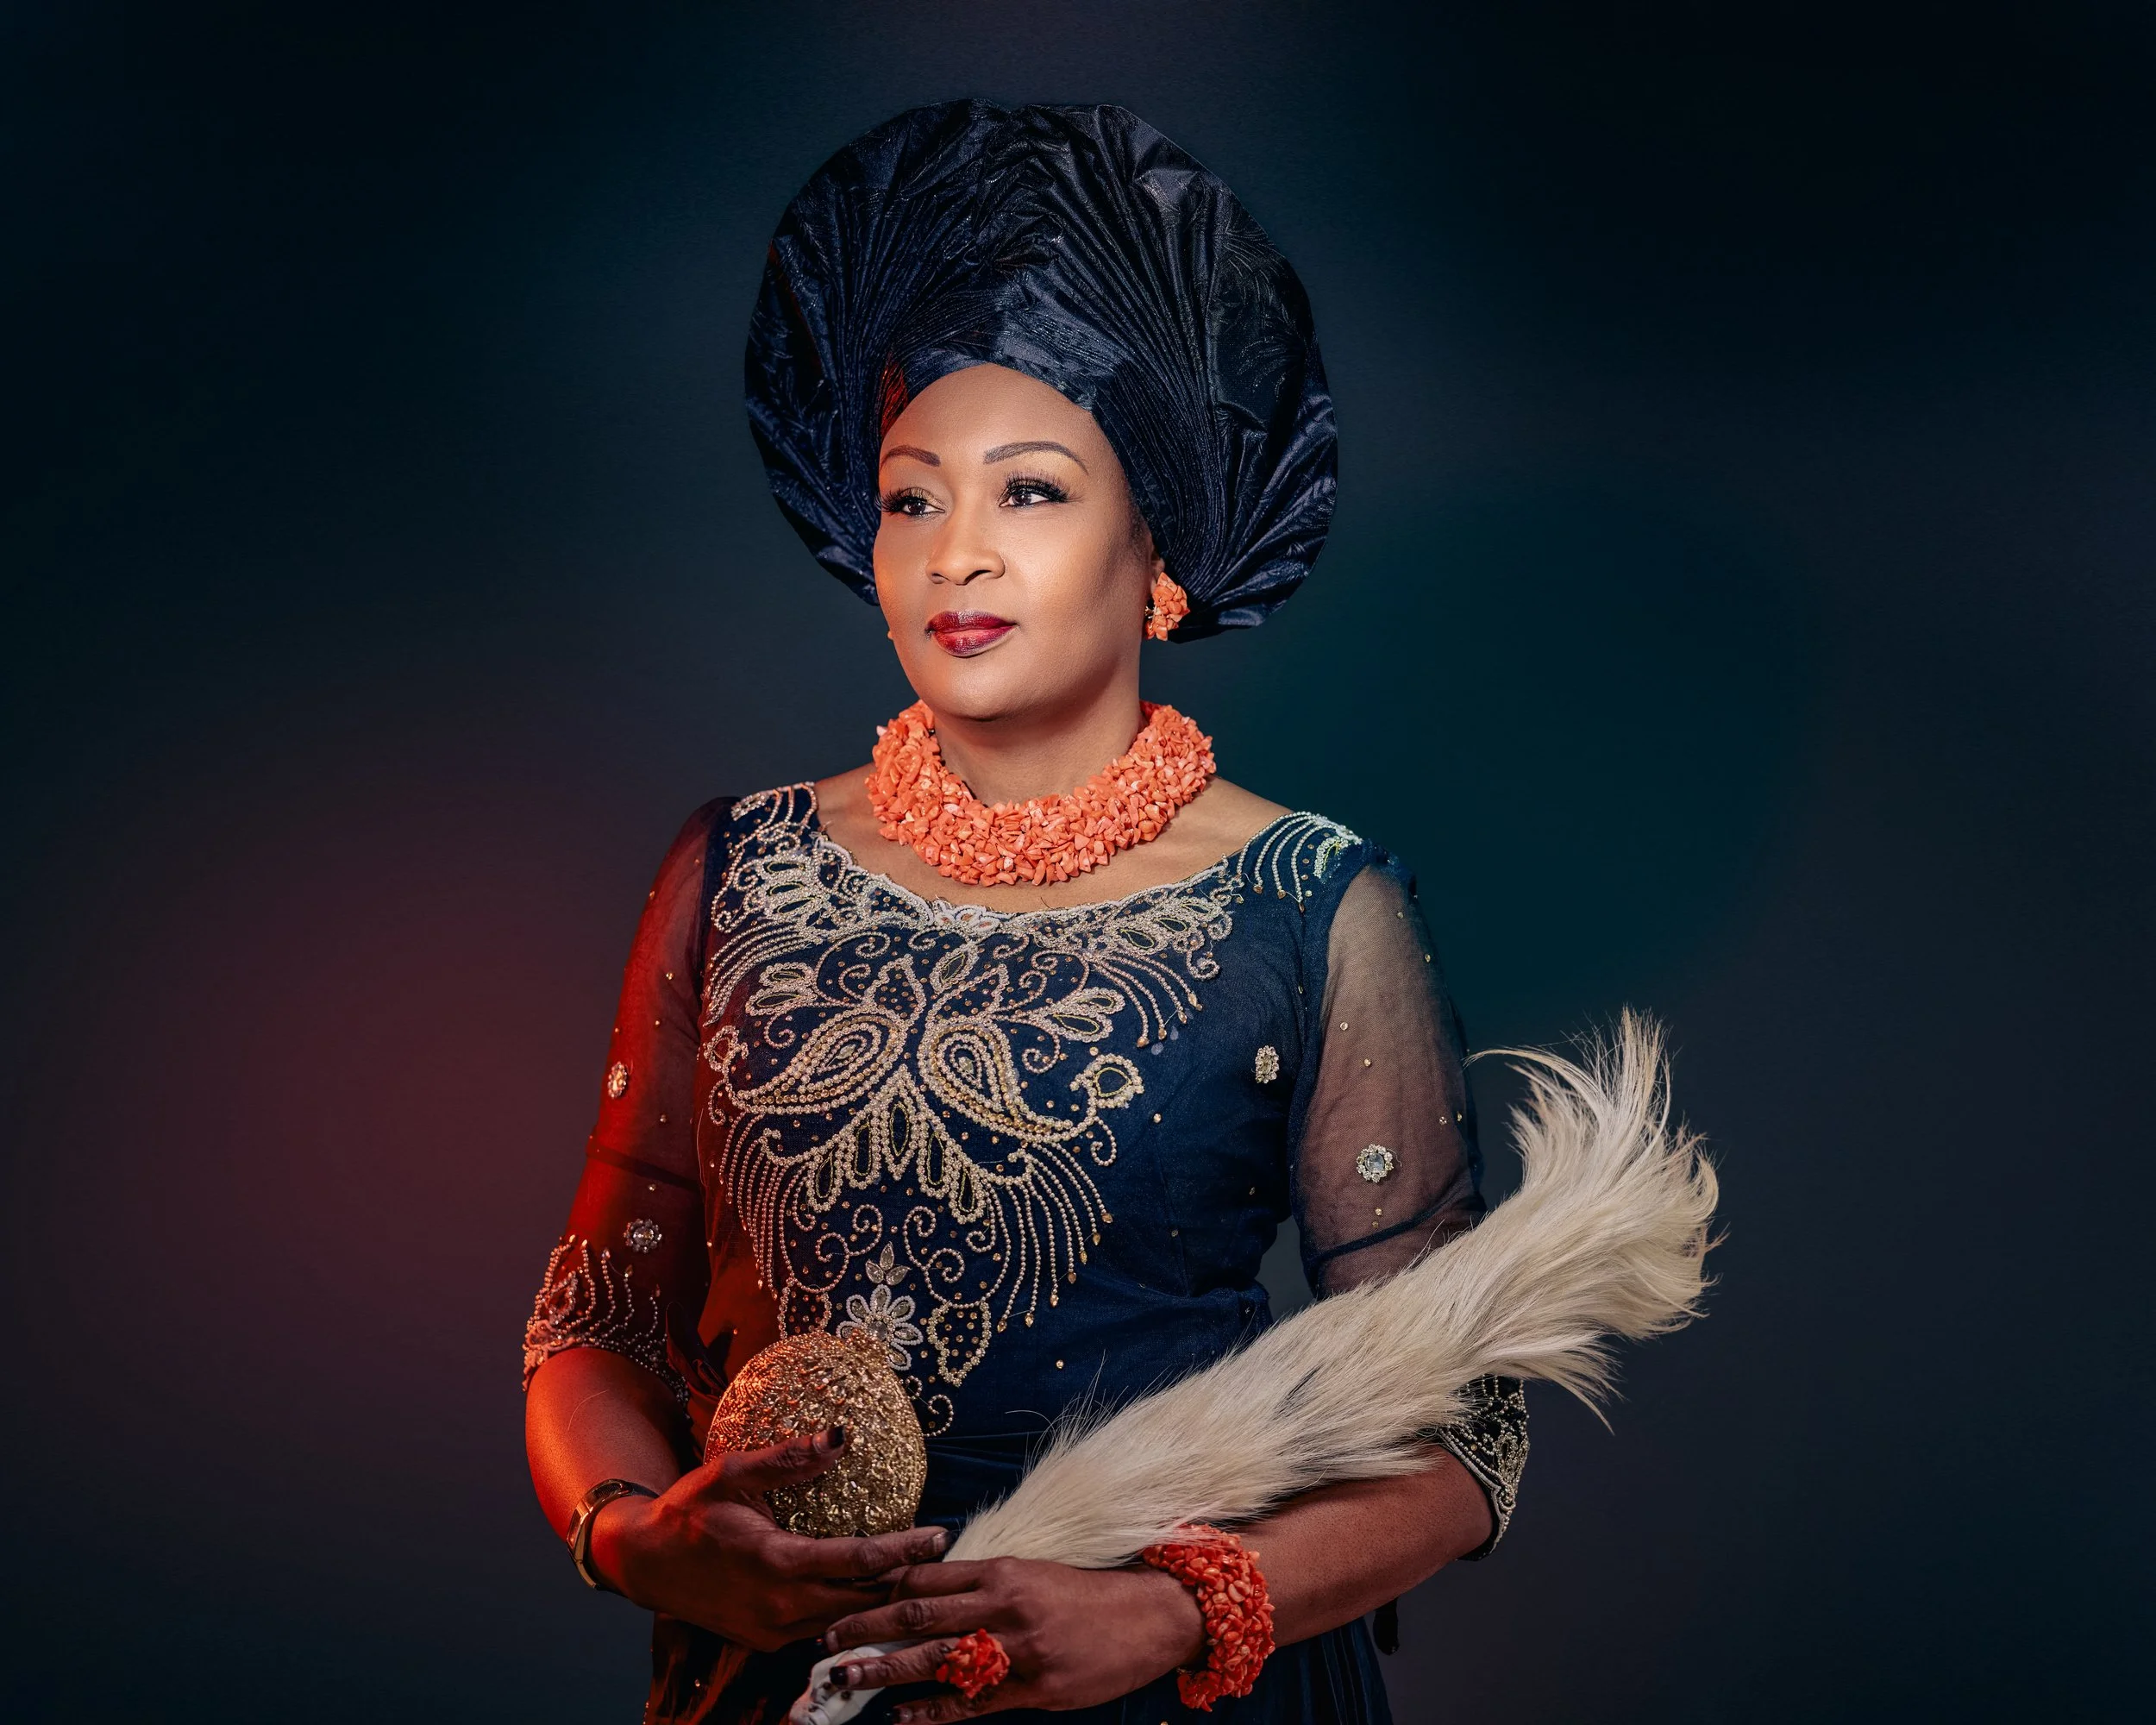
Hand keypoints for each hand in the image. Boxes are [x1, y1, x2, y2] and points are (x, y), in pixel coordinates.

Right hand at [590, 1426, 949, 1651]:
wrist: (643, 1563)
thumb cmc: (688, 1511)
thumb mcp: (730, 1472)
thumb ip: (786, 1458)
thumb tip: (840, 1436)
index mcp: (777, 1562)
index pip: (860, 1560)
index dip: (905, 1549)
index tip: (939, 1534)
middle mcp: (781, 1606)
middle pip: (864, 1599)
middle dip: (906, 1580)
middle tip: (942, 1558)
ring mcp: (774, 1630)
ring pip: (846, 1619)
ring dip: (881, 1599)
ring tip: (919, 1574)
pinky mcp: (767, 1640)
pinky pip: (822, 1628)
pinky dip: (851, 1611)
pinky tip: (870, 1591)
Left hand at [821, 1556, 1206, 1719]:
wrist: (1152, 1615)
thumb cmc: (1090, 1595)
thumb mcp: (1035, 1575)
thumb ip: (987, 1585)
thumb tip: (934, 1591)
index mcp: (1002, 1571)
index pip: (925, 1575)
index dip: (880, 1588)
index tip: (845, 1597)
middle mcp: (1003, 1604)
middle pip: (917, 1613)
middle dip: (865, 1627)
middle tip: (825, 1639)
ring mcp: (1018, 1648)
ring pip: (936, 1658)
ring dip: (886, 1669)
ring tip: (847, 1678)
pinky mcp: (1036, 1687)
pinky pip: (973, 1702)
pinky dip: (934, 1710)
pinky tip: (903, 1716)